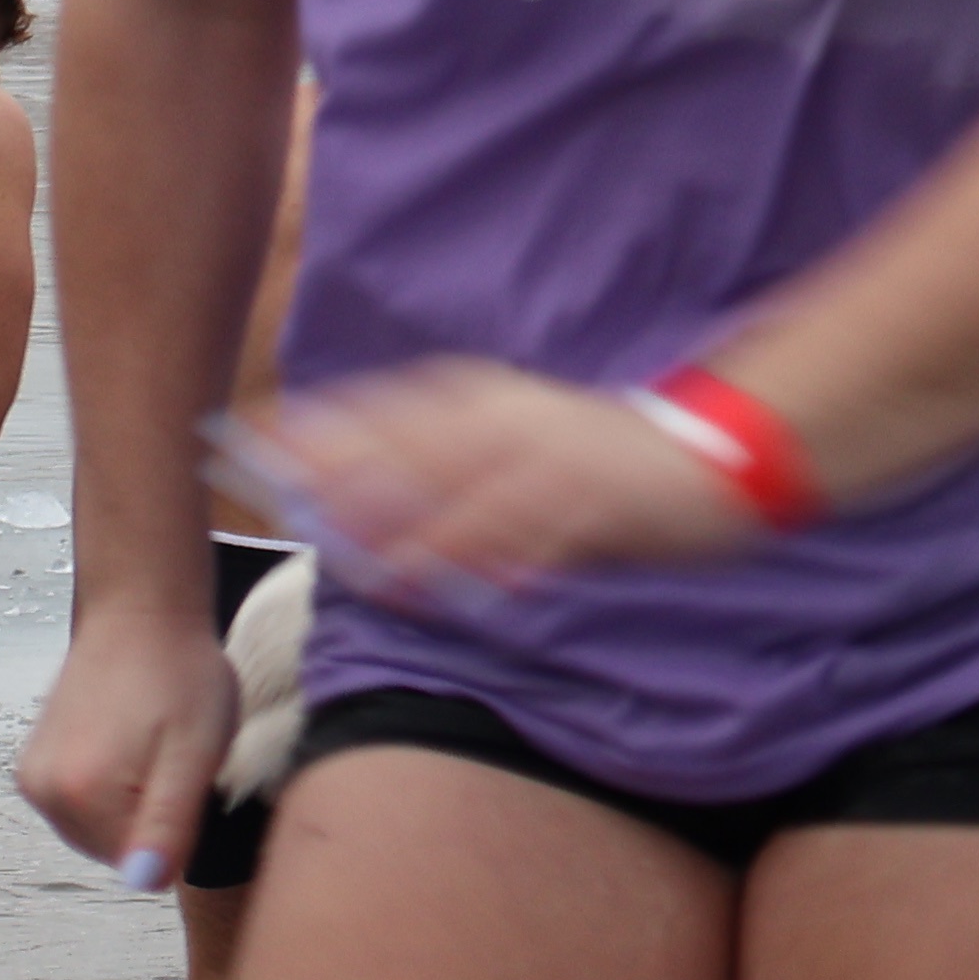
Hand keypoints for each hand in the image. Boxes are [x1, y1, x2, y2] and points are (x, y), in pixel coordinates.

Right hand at [18, 590, 238, 884]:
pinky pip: (81, 806)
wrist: (139, 612)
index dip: (178, 826)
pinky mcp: (33, 766)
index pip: (145, 865)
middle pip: (117, 851)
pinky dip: (108, 788)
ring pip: (100, 831)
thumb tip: (143, 883)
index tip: (184, 772)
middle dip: (151, 815)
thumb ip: (168, 823)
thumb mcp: (194, 753)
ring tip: (150, 744)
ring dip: (131, 802)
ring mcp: (33, 780)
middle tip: (171, 755)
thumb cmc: (179, 676)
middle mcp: (44, 795)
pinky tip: (127, 743)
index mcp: (82, 797)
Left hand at [258, 357, 760, 591]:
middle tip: (269, 479)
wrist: (718, 454)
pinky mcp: (585, 508)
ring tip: (330, 538)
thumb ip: (458, 460)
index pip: (394, 407)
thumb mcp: (530, 436)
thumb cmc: (614, 458)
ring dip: (389, 516)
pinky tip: (426, 578)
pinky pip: (515, 538)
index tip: (260, 433)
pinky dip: (465, 558)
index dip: (327, 422)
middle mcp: (512, 424)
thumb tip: (372, 496)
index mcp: (495, 401)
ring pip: (453, 491)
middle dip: (336, 462)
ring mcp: (549, 465)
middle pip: (406, 443)